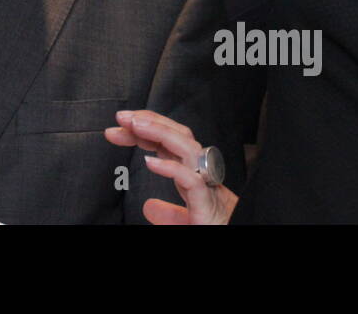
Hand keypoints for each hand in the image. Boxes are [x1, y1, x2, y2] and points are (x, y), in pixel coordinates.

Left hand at [105, 109, 238, 224]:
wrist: (238, 240)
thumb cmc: (213, 229)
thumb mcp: (183, 222)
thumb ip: (167, 212)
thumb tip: (149, 206)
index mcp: (193, 175)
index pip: (169, 143)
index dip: (145, 131)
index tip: (118, 128)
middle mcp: (201, 175)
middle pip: (178, 136)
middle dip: (150, 121)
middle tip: (121, 117)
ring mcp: (206, 186)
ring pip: (188, 148)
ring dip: (160, 132)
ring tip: (135, 126)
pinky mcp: (208, 204)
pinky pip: (192, 180)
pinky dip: (171, 168)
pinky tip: (150, 163)